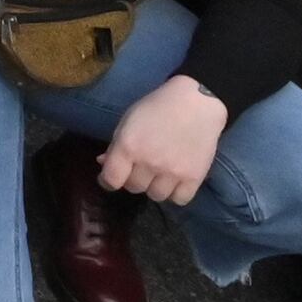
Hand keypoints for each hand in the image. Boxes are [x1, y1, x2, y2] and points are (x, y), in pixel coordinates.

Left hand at [100, 74, 229, 204]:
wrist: (197, 102)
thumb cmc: (157, 107)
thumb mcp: (129, 120)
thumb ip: (116, 145)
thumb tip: (103, 164)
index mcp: (128, 146)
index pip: (111, 180)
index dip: (108, 181)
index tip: (112, 177)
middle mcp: (149, 162)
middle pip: (134, 188)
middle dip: (134, 178)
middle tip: (143, 166)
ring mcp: (172, 172)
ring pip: (156, 196)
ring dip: (155, 186)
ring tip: (161, 172)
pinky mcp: (194, 177)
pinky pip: (179, 199)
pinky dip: (176, 193)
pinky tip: (176, 180)